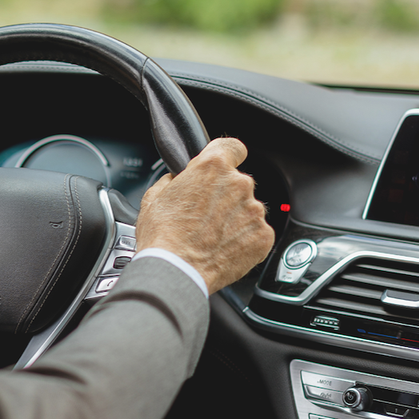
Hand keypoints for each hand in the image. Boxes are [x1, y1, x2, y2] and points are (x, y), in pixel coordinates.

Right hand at [136, 137, 274, 293]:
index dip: (227, 156)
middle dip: (225, 195)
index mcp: (213, 166)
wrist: (176, 272)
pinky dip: (245, 239)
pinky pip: (257, 232)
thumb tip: (179, 179)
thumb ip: (174, 179)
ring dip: (235, 218)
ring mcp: (254, 210)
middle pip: (238, 181)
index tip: (224, 165)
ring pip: (248, 208)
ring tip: (212, 237)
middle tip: (205, 215)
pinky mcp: (263, 236)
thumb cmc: (163, 237)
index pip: (232, 147)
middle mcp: (239, 184)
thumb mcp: (155, 196)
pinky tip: (224, 248)